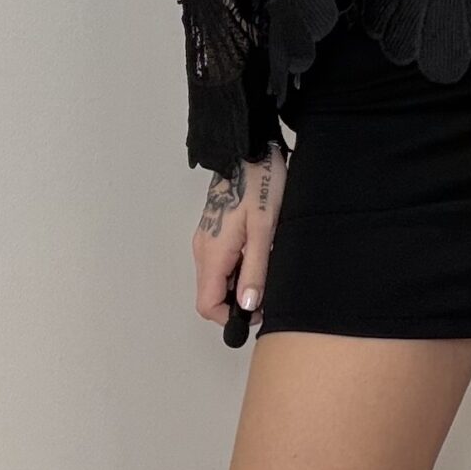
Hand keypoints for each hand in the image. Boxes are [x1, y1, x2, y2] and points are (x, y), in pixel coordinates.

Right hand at [193, 144, 286, 330]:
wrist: (251, 152)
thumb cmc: (260, 184)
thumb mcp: (264, 231)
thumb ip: (255, 271)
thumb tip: (248, 306)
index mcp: (213, 252)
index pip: (207, 305)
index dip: (230, 317)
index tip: (255, 311)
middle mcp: (203, 249)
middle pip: (211, 294)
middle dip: (237, 302)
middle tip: (267, 290)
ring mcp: (207, 241)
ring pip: (217, 279)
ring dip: (239, 284)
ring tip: (265, 265)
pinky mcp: (215, 233)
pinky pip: (221, 263)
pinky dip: (238, 268)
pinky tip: (258, 253)